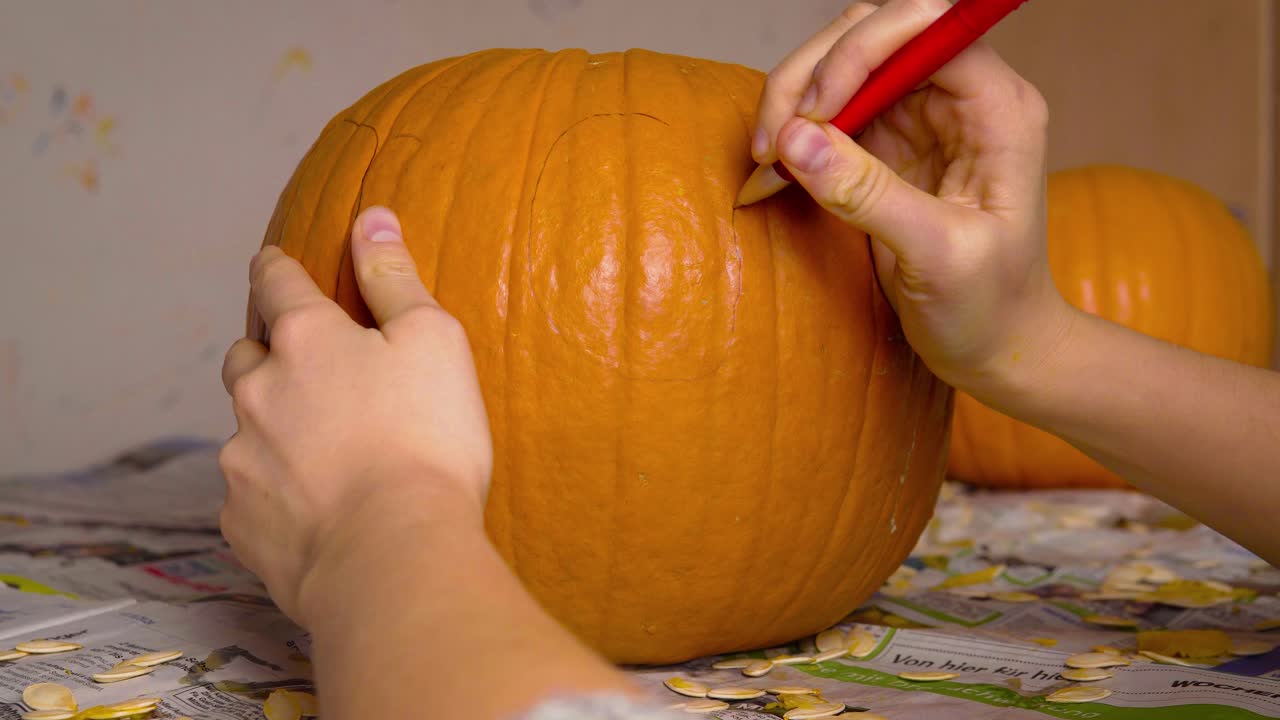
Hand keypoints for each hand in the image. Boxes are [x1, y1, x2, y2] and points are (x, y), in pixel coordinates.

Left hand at [218, 206, 492, 622]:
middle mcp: (258, 393)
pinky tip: (315, 507)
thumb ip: (395, 276)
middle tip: (304, 368)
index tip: (274, 262)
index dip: (275, 267)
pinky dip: (275, 492)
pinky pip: (250, 494)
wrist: (393, 556)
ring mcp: (241, 461)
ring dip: (273, 428)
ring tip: (322, 453)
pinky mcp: (240, 522)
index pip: (275, 282)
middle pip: (245, 356)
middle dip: (267, 353)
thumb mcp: (433, 341)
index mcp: (305, 341)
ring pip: (245, 429)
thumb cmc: (426, 440)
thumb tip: (371, 215)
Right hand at [752, 0, 1069, 397]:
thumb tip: (796, 139)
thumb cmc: (990, 307)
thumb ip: (869, 194)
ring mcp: (919, 118)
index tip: (814, 112)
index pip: (925, 30)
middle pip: (873, 34)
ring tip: (766, 160)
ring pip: (841, 65)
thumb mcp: (937, 255)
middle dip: (813, 74)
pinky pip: (828, 112)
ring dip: (793, 101)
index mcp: (996, 108)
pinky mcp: (885, 146)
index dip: (861, 54)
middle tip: (774, 141)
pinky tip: (772, 172)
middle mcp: (958, 97)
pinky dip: (792, 134)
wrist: (996, 347)